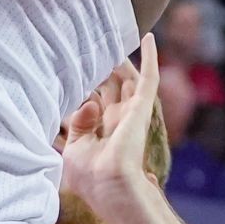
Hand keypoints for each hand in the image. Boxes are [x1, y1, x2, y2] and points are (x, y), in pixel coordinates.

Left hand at [59, 35, 161, 223]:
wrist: (109, 185)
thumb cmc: (89, 175)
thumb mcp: (74, 149)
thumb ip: (78, 124)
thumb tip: (89, 101)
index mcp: (102, 132)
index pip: (96, 102)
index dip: (88, 86)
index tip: (77, 68)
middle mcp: (117, 120)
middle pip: (113, 87)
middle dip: (104, 70)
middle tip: (94, 48)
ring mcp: (131, 112)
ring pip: (130, 78)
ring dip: (123, 61)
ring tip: (115, 38)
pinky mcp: (141, 106)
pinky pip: (149, 77)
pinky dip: (150, 57)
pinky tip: (147, 38)